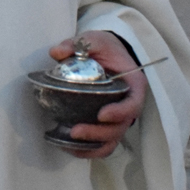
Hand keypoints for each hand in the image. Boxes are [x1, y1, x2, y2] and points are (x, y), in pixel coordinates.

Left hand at [48, 31, 147, 158]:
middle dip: (98, 133)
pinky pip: (101, 144)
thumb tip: (56, 52)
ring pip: (111, 140)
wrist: (107, 53)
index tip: (101, 114)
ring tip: (68, 142)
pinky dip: (88, 150)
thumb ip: (79, 43)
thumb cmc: (104, 47)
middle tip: (75, 131)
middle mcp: (129, 105)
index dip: (120, 113)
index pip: (133, 105)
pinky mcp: (105, 124)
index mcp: (133, 85)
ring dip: (92, 145)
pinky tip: (68, 147)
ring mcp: (118, 118)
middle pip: (120, 128)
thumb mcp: (94, 39)